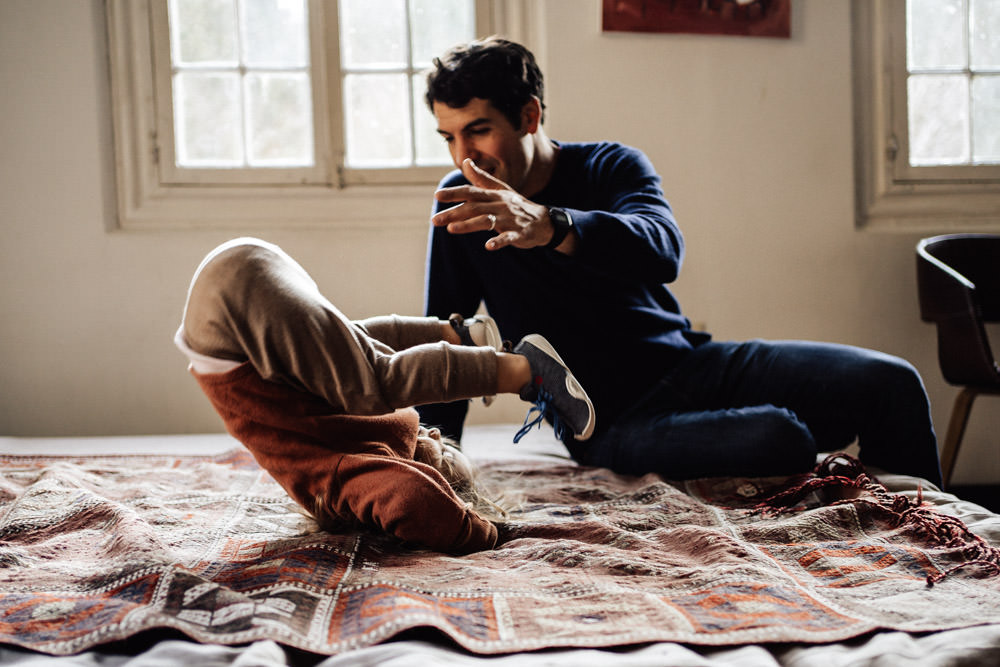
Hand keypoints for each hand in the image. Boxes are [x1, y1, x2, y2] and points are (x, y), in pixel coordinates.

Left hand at [432, 159, 555, 250]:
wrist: (543, 221)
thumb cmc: (516, 204)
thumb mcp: (499, 189)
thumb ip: (480, 177)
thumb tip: (465, 161)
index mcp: (493, 194)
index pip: (471, 192)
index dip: (454, 193)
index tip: (437, 195)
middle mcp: (500, 205)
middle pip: (474, 207)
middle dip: (453, 213)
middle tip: (435, 220)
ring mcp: (510, 219)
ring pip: (487, 221)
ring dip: (469, 225)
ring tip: (452, 229)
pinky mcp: (519, 233)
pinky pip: (508, 237)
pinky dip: (499, 241)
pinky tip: (488, 246)